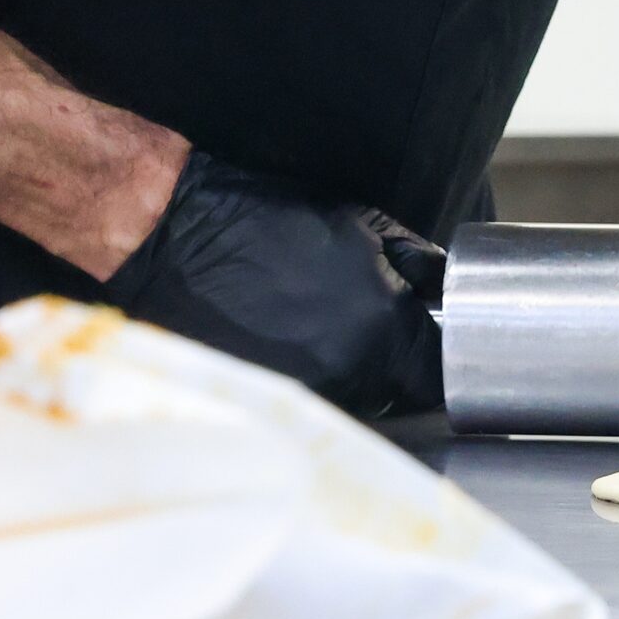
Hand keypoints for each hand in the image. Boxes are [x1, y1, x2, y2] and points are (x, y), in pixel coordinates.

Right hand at [105, 150, 444, 417]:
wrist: (176, 235)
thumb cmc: (266, 218)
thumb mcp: (360, 223)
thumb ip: (415, 262)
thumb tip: (442, 284)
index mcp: (383, 328)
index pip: (438, 375)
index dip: (440, 357)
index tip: (430, 339)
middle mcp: (350, 373)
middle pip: (397, 392)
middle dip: (396, 364)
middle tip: (373, 324)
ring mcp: (306, 392)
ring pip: (354, 400)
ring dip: (353, 373)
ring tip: (322, 329)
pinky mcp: (268, 399)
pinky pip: (310, 399)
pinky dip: (310, 378)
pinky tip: (288, 341)